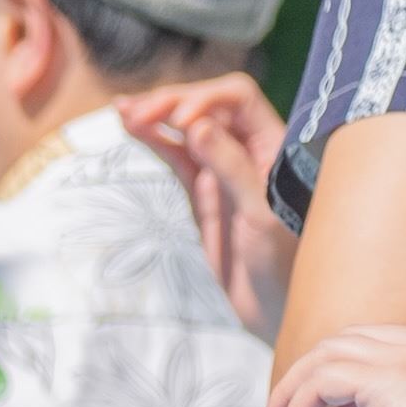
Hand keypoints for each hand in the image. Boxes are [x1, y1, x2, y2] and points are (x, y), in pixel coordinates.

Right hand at [125, 75, 301, 336]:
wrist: (274, 308)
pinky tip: (131, 125)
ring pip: (186, 128)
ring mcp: (223, 168)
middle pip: (208, 105)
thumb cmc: (283, 263)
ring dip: (156, 115)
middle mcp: (250, 149)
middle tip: (139, 112)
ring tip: (122, 110)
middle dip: (173, 102)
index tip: (180, 121)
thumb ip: (232, 168)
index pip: (239, 98)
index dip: (207, 99)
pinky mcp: (204, 190)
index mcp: (275, 145)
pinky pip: (176, 156)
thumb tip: (197, 125)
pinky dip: (154, 140)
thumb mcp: (261, 215)